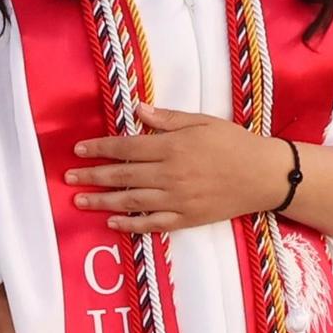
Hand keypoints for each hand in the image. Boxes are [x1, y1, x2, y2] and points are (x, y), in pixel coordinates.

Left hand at [66, 102, 292, 232]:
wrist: (265, 176)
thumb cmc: (234, 143)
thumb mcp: (201, 122)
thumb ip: (167, 118)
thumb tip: (137, 108)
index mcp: (172, 147)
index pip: (126, 147)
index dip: (100, 148)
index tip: (78, 150)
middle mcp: (170, 174)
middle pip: (122, 175)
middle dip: (92, 175)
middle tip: (68, 176)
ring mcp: (177, 199)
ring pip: (131, 201)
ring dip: (102, 200)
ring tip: (79, 200)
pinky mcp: (187, 219)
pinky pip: (152, 223)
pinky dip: (130, 224)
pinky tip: (112, 222)